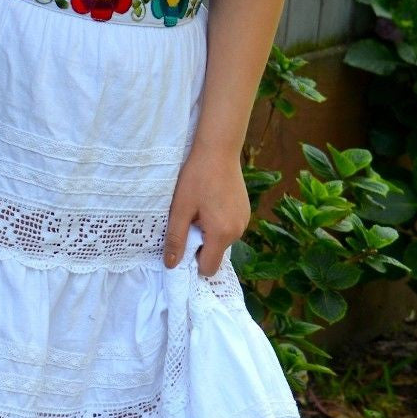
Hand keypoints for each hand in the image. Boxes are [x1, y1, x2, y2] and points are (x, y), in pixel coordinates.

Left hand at [163, 144, 249, 276]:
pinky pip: (229, 228)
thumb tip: (171, 265)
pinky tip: (210, 203)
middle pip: (216, 254)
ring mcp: (244, 221)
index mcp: (222, 234)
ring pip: (222, 241)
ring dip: (209, 233)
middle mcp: (238, 232)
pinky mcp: (245, 211)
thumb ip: (176, 239)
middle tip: (189, 221)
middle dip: (200, 244)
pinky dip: (218, 223)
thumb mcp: (180, 208)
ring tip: (199, 209)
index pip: (209, 268)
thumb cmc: (196, 177)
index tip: (183, 243)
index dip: (193, 261)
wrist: (218, 150)